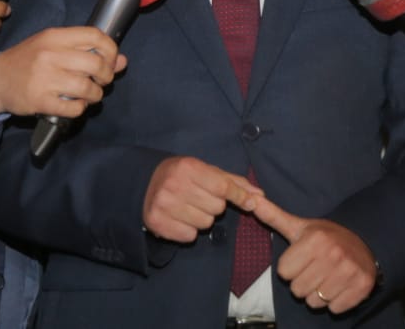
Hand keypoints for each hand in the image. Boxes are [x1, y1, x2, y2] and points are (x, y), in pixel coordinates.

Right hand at [0, 25, 123, 115]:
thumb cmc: (28, 60)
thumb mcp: (54, 47)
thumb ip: (86, 51)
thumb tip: (122, 61)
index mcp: (55, 36)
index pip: (95, 36)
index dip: (111, 49)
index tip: (111, 60)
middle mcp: (50, 55)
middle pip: (96, 65)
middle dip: (106, 76)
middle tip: (101, 81)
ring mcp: (45, 78)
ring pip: (88, 88)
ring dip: (95, 95)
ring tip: (90, 95)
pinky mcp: (40, 100)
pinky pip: (74, 108)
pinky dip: (80, 109)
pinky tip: (74, 105)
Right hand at [141, 157, 260, 242]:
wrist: (145, 182)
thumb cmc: (183, 175)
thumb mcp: (207, 171)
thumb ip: (234, 182)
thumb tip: (259, 196)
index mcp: (188, 167)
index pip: (223, 187)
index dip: (239, 197)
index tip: (250, 203)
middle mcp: (175, 185)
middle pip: (217, 208)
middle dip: (214, 206)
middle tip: (201, 198)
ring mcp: (164, 205)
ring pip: (205, 224)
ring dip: (202, 218)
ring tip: (189, 207)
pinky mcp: (157, 223)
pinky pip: (190, 236)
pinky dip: (188, 230)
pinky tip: (179, 218)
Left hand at [250, 196, 378, 313]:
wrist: (364, 241)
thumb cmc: (326, 237)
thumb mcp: (300, 226)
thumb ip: (274, 217)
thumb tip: (252, 200)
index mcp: (316, 239)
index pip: (283, 273)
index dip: (291, 268)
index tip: (303, 259)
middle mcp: (334, 254)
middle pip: (297, 290)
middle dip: (303, 283)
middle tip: (315, 270)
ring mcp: (350, 271)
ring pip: (315, 302)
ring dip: (318, 294)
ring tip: (327, 278)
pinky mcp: (362, 286)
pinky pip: (334, 309)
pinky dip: (335, 302)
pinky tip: (339, 286)